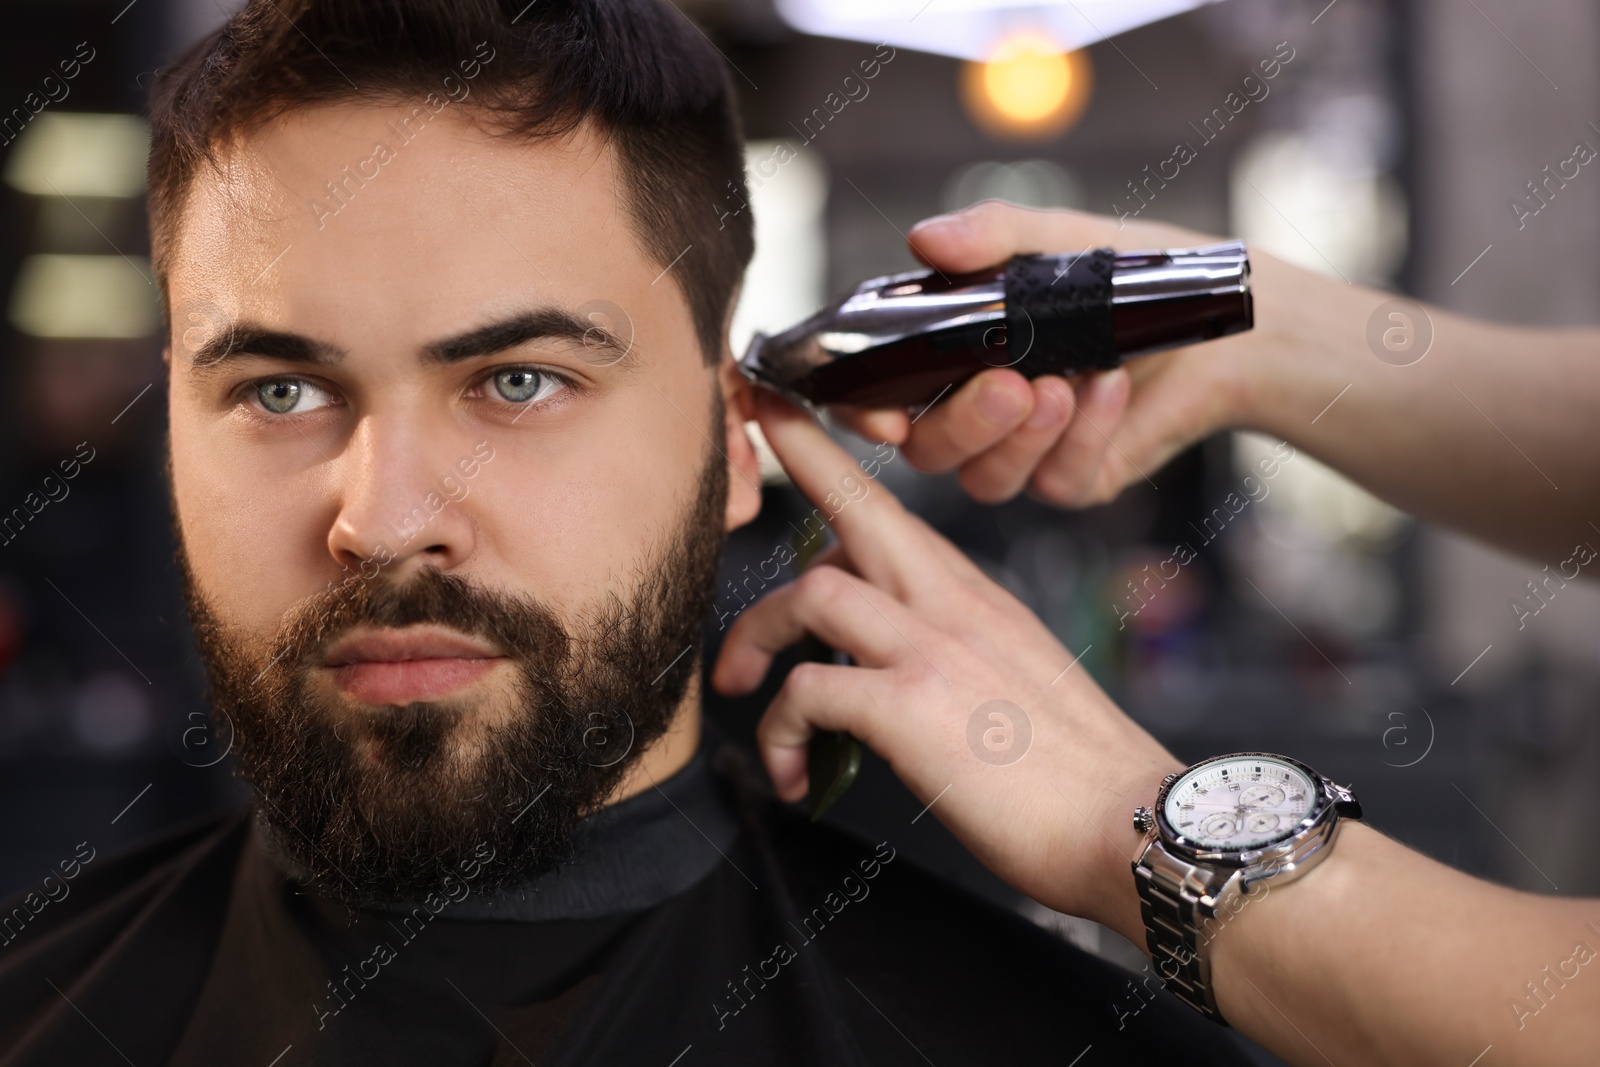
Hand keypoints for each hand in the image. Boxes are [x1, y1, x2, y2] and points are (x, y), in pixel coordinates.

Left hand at [713, 388, 1182, 934]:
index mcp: (973, 594)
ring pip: (807, 594)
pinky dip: (779, 729)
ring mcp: (930, 647)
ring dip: (755, 637)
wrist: (1128, 822)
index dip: (829, 462)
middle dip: (787, 466)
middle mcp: (951, 603)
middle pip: (851, 505)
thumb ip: (949, 647)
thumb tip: (882, 660)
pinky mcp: (908, 705)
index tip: (784, 426)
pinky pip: (806, 690)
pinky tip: (793, 771)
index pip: (891, 508)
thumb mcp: (1013, 677)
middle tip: (730, 471)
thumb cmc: (1075, 771)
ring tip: (743, 685)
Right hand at [833, 200, 1254, 506]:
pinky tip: (1108, 388)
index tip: (882, 416)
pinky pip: (1057, 481)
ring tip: (1064, 384)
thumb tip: (927, 238)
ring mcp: (1023, 452)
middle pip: (928, 452)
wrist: (1219, 319)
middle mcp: (975, 411)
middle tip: (1008, 384)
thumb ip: (992, 236)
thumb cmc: (1131, 276)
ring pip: (984, 480)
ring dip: (1020, 437)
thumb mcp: (1058, 240)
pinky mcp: (1075, 477)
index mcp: (950, 354)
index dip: (865, 415)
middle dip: (962, 424)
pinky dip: (1082, 436)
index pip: (880, 398)